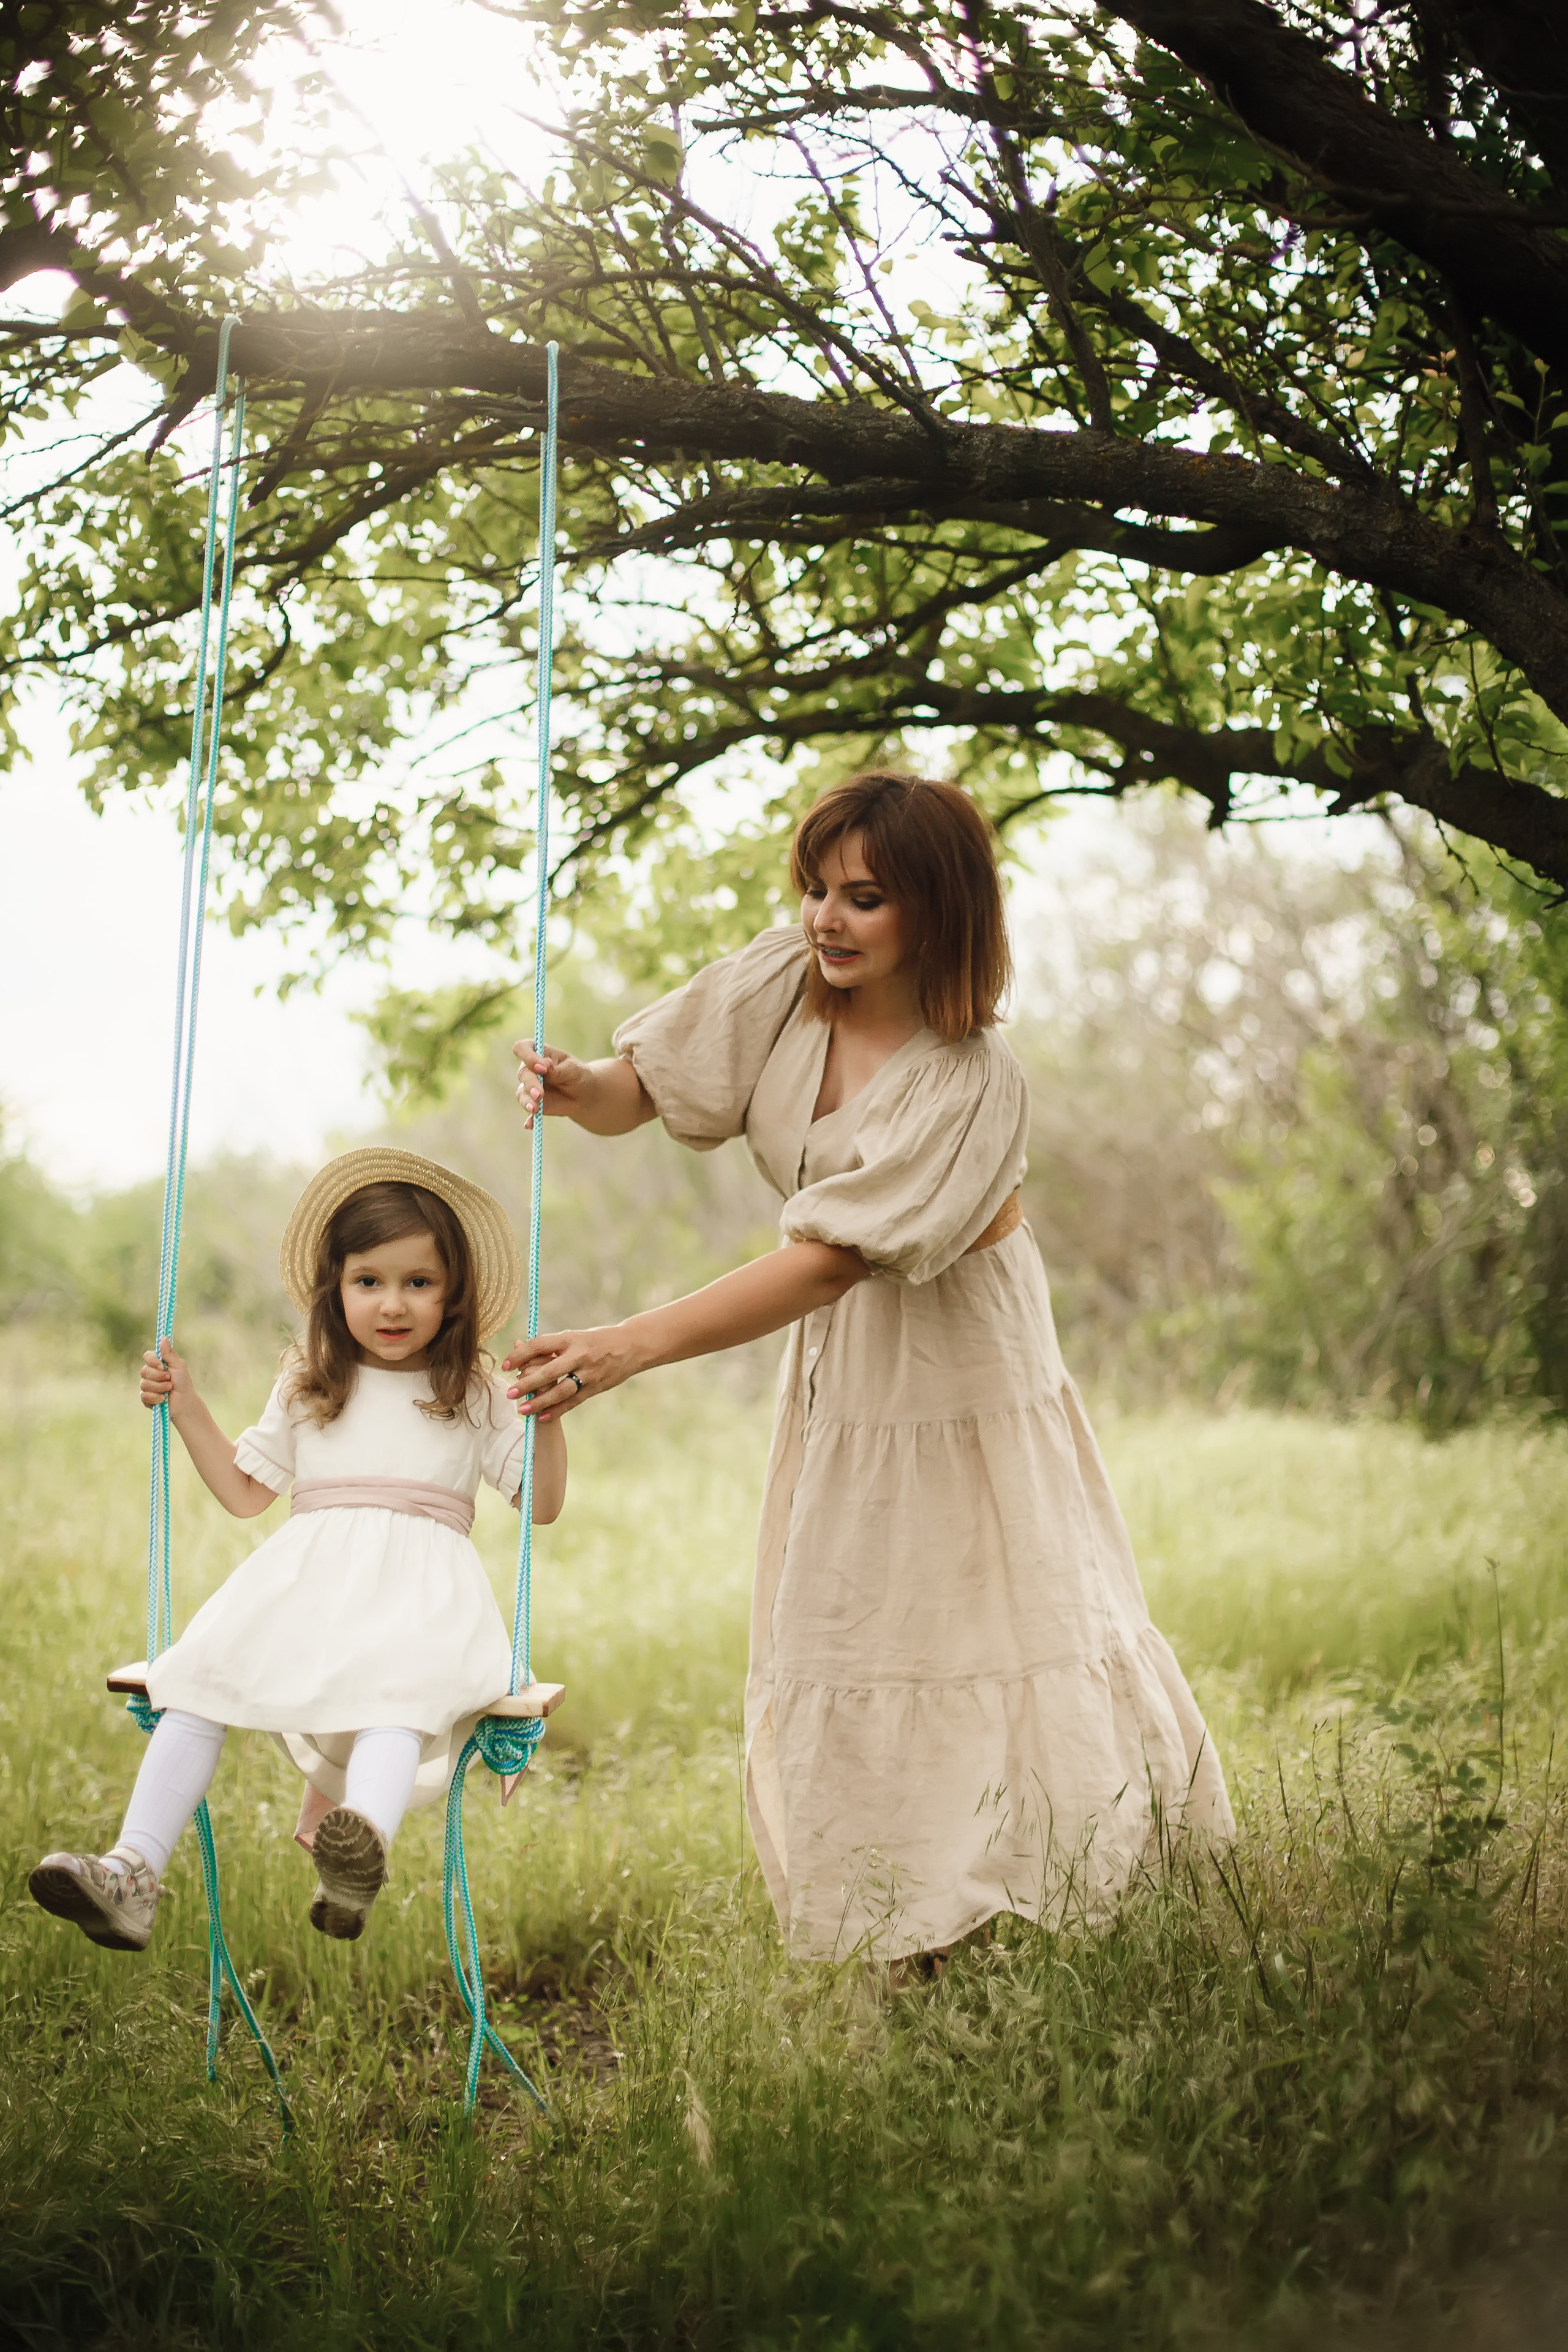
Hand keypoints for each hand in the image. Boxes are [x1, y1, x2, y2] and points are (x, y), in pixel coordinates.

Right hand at [140, 1337, 193, 1414]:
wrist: (184, 1403)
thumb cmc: (183, 1383)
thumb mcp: (178, 1366)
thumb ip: (169, 1354)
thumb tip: (163, 1338)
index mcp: (158, 1364)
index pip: (147, 1356)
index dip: (152, 1361)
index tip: (162, 1366)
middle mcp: (151, 1374)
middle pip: (144, 1371)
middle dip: (159, 1377)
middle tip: (170, 1380)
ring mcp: (147, 1386)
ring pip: (144, 1384)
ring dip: (159, 1388)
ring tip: (169, 1390)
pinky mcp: (146, 1398)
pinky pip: (144, 1396)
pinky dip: (156, 1398)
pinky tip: (163, 1400)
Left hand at [503, 1323, 644, 1416]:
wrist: (631, 1346)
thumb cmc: (596, 1340)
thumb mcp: (575, 1336)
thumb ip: (551, 1345)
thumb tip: (520, 1349)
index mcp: (571, 1338)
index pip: (539, 1345)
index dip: (520, 1355)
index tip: (506, 1365)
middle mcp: (579, 1355)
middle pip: (548, 1371)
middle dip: (526, 1383)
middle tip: (509, 1393)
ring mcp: (589, 1373)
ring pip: (560, 1390)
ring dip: (540, 1401)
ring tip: (522, 1410)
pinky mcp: (596, 1387)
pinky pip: (573, 1401)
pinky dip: (557, 1410)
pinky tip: (542, 1417)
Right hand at [513, 1039, 594, 1128]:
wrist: (584, 1094)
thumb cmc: (579, 1075)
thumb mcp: (573, 1070)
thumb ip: (559, 1070)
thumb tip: (546, 1066)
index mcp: (539, 1053)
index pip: (522, 1048)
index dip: (529, 1057)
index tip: (543, 1068)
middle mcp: (530, 1070)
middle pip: (523, 1074)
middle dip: (531, 1084)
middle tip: (540, 1094)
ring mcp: (529, 1087)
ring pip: (522, 1093)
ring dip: (527, 1101)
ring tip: (535, 1109)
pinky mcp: (533, 1104)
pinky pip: (528, 1112)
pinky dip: (530, 1119)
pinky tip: (530, 1125)